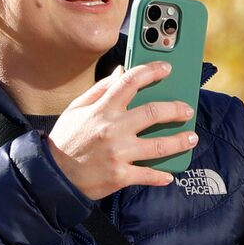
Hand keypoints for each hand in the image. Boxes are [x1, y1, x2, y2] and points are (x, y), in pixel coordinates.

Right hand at [46, 62, 196, 199]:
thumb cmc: (65, 141)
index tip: (166, 69)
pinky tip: (169, 174)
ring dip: (180, 141)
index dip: (151, 71)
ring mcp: (118, 153)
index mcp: (102, 110)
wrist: (52, 176)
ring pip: (159, 145)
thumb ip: (99, 90)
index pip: (130, 82)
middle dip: (176, 109)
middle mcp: (113, 129)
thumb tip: (120, 72)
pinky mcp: (120, 176)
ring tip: (191, 138)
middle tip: (187, 109)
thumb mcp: (76, 109)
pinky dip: (161, 176)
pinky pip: (148, 175)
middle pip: (154, 113)